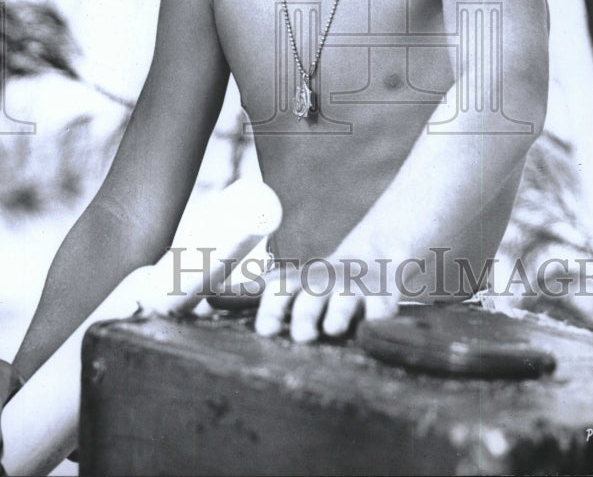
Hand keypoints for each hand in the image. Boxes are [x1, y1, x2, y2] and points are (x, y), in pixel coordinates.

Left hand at [254, 257, 399, 342]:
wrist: (374, 257)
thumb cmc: (323, 284)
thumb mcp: (292, 285)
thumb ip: (257, 296)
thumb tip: (209, 302)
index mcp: (299, 282)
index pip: (280, 289)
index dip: (272, 308)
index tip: (265, 330)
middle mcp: (324, 283)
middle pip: (311, 296)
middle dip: (305, 314)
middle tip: (302, 335)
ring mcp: (353, 289)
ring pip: (344, 301)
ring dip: (338, 312)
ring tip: (333, 329)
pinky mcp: (383, 295)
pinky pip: (381, 306)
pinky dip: (378, 317)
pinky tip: (375, 328)